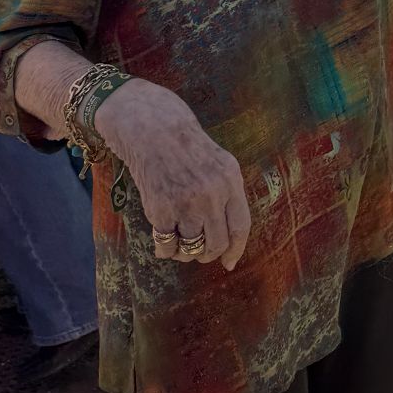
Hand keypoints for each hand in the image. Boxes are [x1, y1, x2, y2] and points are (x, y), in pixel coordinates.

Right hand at [95, 78, 250, 269]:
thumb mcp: (220, 163)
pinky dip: (165, 250)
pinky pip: (167, 246)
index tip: (229, 263)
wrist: (152, 129)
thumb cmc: (187, 149)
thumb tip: (231, 241)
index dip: (236, 249)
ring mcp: (185, 203)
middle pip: (216, 243)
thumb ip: (228, 197)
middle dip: (208, 253)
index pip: (240, 227)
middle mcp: (211, 194)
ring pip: (192, 248)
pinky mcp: (160, 210)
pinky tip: (163, 242)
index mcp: (230, 181)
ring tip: (180, 243)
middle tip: (199, 251)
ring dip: (186, 253)